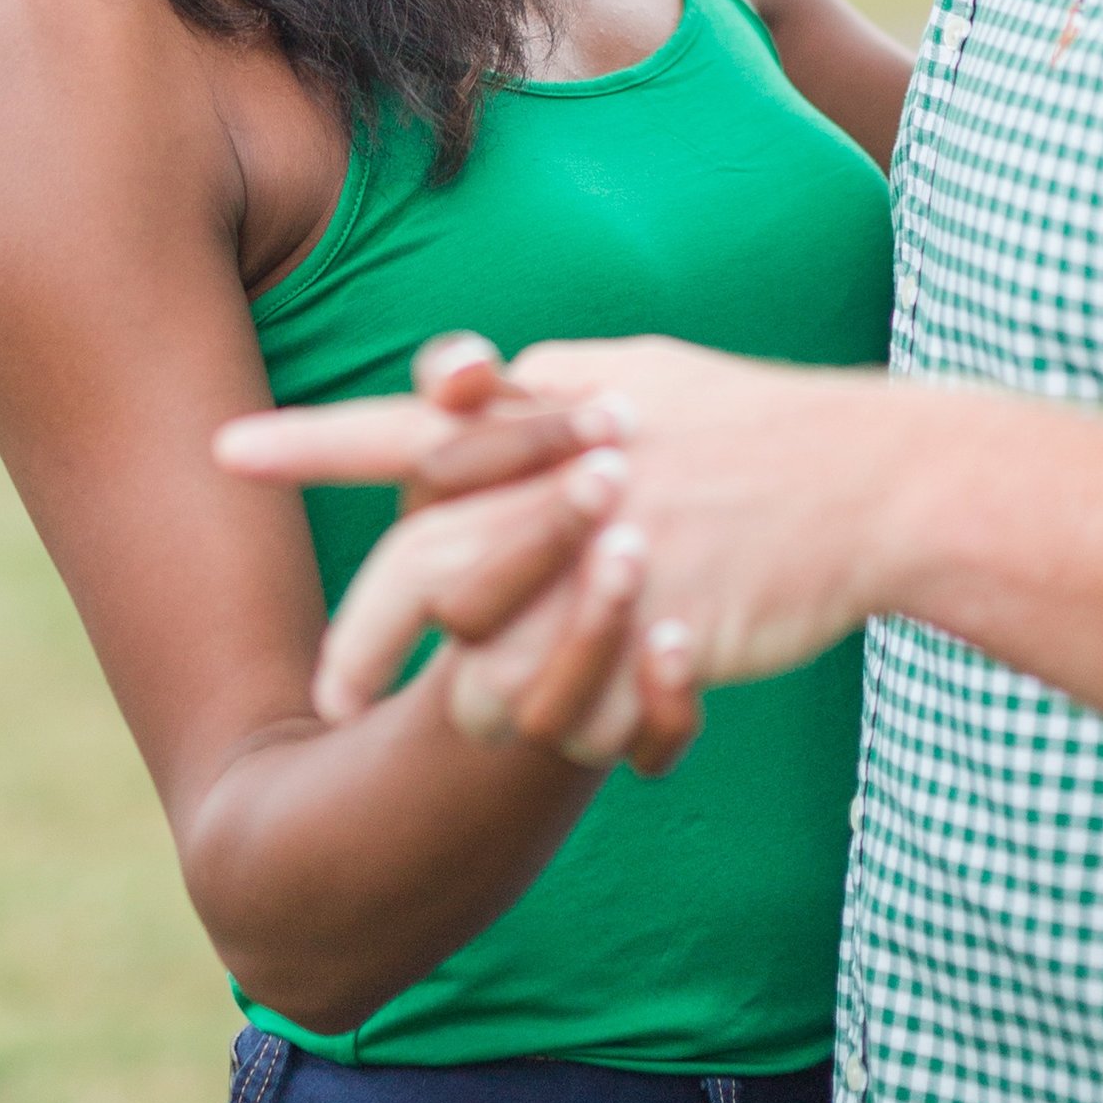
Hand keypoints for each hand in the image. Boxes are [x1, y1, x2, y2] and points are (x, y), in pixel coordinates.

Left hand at [220, 332, 910, 725]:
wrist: (881, 485)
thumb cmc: (762, 432)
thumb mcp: (643, 377)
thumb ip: (542, 385)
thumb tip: (470, 382)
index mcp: (553, 414)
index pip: (406, 426)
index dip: (309, 442)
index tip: (220, 448)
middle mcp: (567, 482)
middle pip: (425, 567)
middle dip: (362, 639)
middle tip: (330, 691)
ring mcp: (613, 558)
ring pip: (492, 653)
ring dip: (480, 695)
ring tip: (481, 711)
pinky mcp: (663, 628)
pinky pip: (579, 708)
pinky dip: (576, 725)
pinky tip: (592, 722)